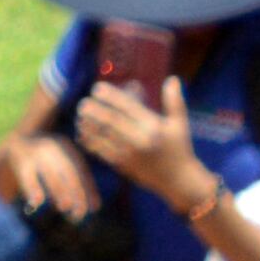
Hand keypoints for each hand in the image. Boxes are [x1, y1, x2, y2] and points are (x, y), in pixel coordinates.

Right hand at [0, 129, 100, 221]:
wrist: (14, 143)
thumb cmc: (46, 160)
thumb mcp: (62, 163)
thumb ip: (78, 180)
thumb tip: (96, 207)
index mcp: (64, 146)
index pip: (81, 169)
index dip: (88, 188)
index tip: (93, 207)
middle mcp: (51, 147)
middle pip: (68, 171)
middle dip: (76, 192)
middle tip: (80, 213)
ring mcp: (35, 153)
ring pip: (50, 175)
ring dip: (59, 192)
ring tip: (64, 207)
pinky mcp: (20, 161)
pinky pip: (28, 177)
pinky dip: (33, 190)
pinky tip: (37, 203)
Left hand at [82, 82, 207, 205]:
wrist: (179, 181)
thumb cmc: (179, 149)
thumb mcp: (179, 124)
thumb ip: (174, 101)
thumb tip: (173, 79)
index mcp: (152, 126)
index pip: (127, 106)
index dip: (109, 95)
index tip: (97, 88)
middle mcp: (139, 139)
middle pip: (110, 120)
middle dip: (93, 109)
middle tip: (83, 102)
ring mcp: (129, 153)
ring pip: (101, 135)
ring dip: (87, 124)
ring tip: (80, 115)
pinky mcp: (123, 165)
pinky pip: (100, 150)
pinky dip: (89, 140)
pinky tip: (82, 132)